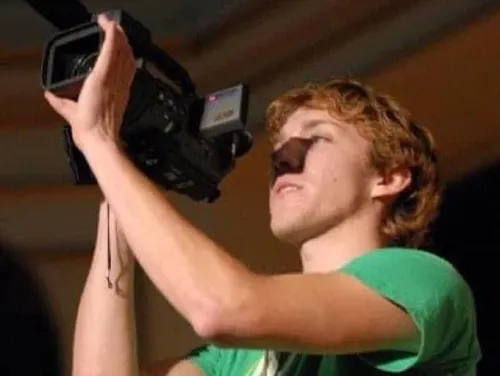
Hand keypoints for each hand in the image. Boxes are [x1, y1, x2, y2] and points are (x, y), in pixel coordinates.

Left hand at [44, 14, 135, 150]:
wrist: (98, 140)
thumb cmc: (94, 133)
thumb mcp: (74, 113)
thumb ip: (62, 103)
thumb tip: (50, 95)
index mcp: (116, 95)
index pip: (124, 70)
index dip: (124, 56)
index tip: (120, 46)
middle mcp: (118, 86)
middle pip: (126, 58)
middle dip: (123, 43)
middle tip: (117, 31)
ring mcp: (112, 81)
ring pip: (121, 52)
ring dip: (118, 37)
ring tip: (113, 25)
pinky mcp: (103, 77)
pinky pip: (110, 53)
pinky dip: (112, 38)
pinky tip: (110, 28)